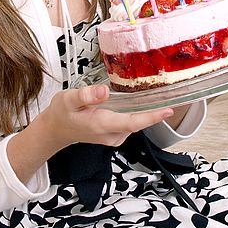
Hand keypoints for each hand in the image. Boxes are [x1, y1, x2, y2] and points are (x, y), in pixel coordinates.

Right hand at [41, 84, 173, 150]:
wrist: (56, 129)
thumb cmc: (62, 113)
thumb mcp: (68, 99)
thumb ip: (85, 95)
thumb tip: (104, 91)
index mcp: (102, 125)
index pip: (132, 122)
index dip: (151, 117)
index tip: (168, 109)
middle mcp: (111, 134)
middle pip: (138, 122)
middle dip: (155, 110)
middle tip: (171, 93)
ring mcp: (114, 136)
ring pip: (136, 122)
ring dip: (148, 110)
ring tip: (159, 92)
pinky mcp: (114, 134)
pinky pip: (131, 122)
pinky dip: (139, 112)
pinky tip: (141, 99)